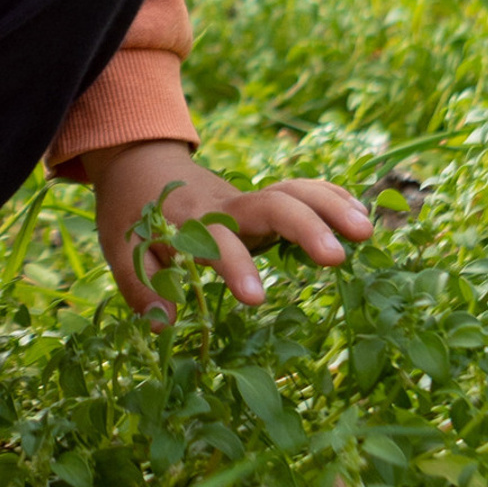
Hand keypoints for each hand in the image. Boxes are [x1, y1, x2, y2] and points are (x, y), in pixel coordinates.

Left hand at [83, 139, 372, 322]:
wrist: (139, 162)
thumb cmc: (132, 212)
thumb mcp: (121, 248)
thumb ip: (140, 285)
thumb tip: (164, 324)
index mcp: (188, 222)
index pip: (215, 243)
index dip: (234, 266)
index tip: (256, 298)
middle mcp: (224, 206)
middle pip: (269, 205)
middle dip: (304, 228)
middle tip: (338, 257)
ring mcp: (247, 198)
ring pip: (292, 190)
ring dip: (329, 205)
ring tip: (366, 232)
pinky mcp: (261, 198)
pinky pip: (300, 188)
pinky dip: (329, 195)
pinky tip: (361, 213)